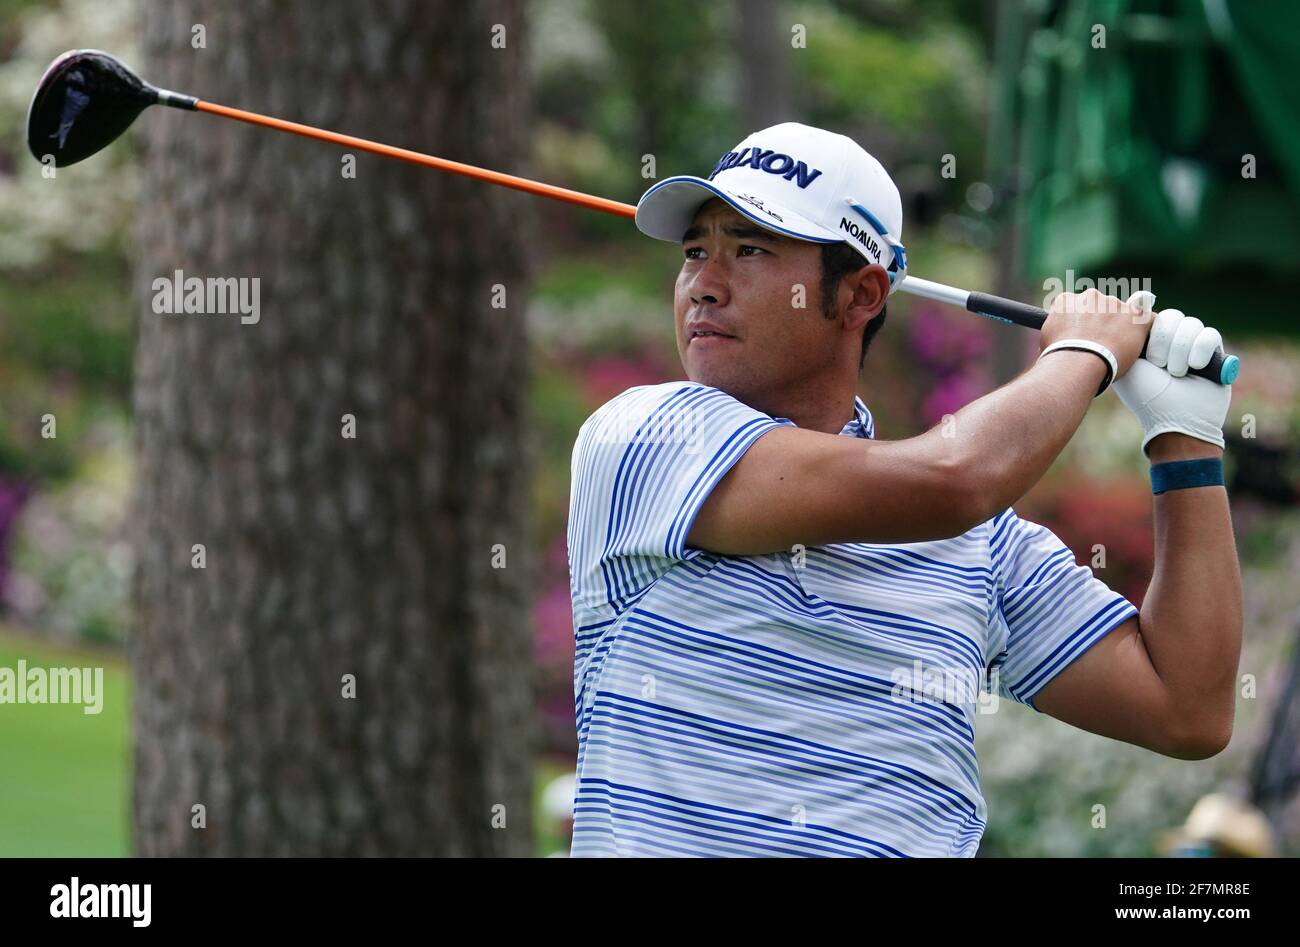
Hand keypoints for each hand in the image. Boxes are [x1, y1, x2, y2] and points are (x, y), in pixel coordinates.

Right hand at [1039, 288, 1152, 377]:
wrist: (1077, 363)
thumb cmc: (1058, 356)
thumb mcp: (1046, 337)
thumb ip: (1058, 326)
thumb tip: (1062, 333)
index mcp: (1067, 300)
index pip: (1076, 304)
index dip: (1080, 320)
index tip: (1082, 333)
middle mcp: (1091, 296)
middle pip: (1101, 306)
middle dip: (1102, 323)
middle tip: (1099, 344)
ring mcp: (1115, 304)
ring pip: (1124, 314)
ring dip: (1121, 328)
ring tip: (1115, 351)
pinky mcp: (1136, 317)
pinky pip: (1149, 319)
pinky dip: (1146, 330)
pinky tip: (1141, 343)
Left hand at [1113, 293, 1230, 455]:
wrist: (1174, 420)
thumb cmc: (1146, 395)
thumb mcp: (1127, 361)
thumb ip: (1125, 332)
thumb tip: (1137, 296)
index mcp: (1149, 340)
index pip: (1152, 314)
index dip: (1149, 332)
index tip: (1145, 356)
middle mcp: (1171, 339)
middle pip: (1172, 316)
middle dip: (1164, 342)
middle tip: (1159, 365)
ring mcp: (1194, 344)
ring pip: (1191, 324)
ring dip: (1180, 350)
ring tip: (1176, 373)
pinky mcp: (1215, 351)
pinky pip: (1210, 334)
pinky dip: (1200, 352)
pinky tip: (1195, 368)